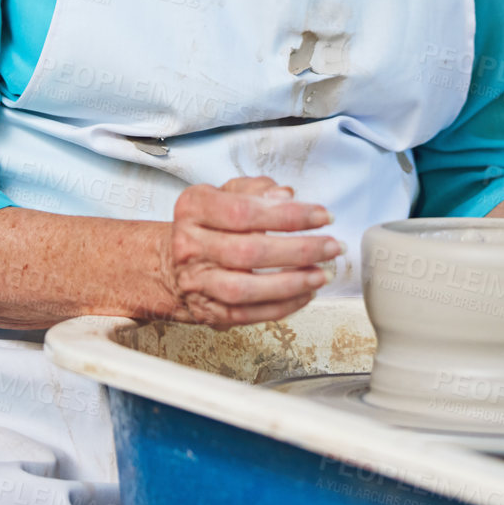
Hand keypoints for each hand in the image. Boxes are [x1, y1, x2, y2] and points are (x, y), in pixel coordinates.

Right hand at [163, 176, 343, 328]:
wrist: (171, 262)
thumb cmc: (209, 223)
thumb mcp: (225, 193)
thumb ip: (257, 189)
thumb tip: (285, 195)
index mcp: (195, 207)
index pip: (245, 211)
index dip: (288, 215)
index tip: (321, 216)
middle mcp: (190, 244)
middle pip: (249, 251)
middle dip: (299, 250)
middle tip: (331, 246)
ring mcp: (196, 281)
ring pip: (246, 289)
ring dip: (291, 283)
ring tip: (322, 274)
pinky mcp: (206, 310)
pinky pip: (246, 315)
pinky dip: (281, 307)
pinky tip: (305, 294)